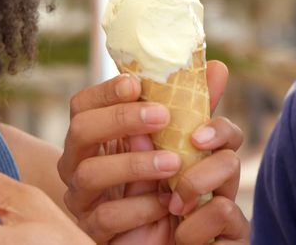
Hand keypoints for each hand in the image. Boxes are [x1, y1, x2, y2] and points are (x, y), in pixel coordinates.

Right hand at [58, 60, 248, 243]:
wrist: (156, 233)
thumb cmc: (161, 178)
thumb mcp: (176, 141)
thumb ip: (192, 108)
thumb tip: (217, 68)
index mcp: (93, 135)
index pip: (84, 104)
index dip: (106, 90)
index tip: (136, 83)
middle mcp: (77, 161)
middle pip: (81, 130)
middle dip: (121, 119)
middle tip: (162, 116)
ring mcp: (81, 196)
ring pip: (90, 173)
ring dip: (135, 163)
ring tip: (173, 162)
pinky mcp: (92, 228)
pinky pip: (107, 216)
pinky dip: (139, 207)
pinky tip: (165, 202)